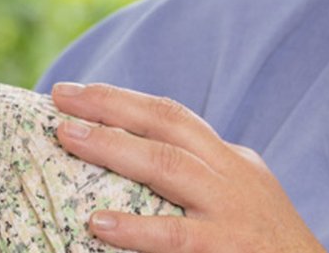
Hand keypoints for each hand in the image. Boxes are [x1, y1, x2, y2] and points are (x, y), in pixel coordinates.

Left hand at [52, 82, 326, 252]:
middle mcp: (231, 174)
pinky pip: (174, 236)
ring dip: (114, 147)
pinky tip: (98, 224)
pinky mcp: (227, 248)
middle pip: (166, 124)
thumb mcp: (243, 197)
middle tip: (60, 97)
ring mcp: (230, 211)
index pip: (172, 116)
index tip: (76, 92)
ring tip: (68, 138)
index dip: (123, 99)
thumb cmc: (268, 246)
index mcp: (231, 160)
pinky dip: (135, 229)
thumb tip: (138, 162)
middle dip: (110, 105)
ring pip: (168, 165)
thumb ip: (201, 177)